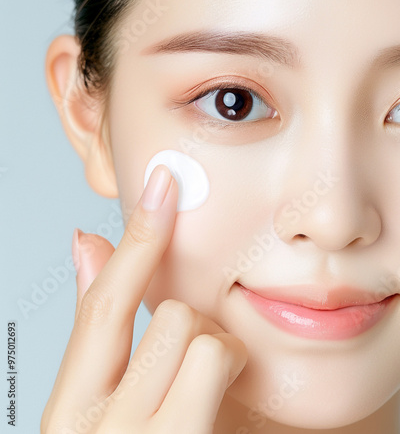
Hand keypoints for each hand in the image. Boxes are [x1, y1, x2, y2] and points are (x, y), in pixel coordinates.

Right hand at [40, 165, 247, 433]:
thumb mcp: (100, 407)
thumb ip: (96, 330)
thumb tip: (86, 245)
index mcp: (71, 415)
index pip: (104, 304)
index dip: (136, 237)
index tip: (161, 186)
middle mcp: (102, 431)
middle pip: (169, 318)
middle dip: (187, 329)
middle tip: (186, 364)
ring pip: (203, 340)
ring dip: (213, 357)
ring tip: (202, 394)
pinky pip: (225, 371)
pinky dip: (230, 377)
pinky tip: (216, 408)